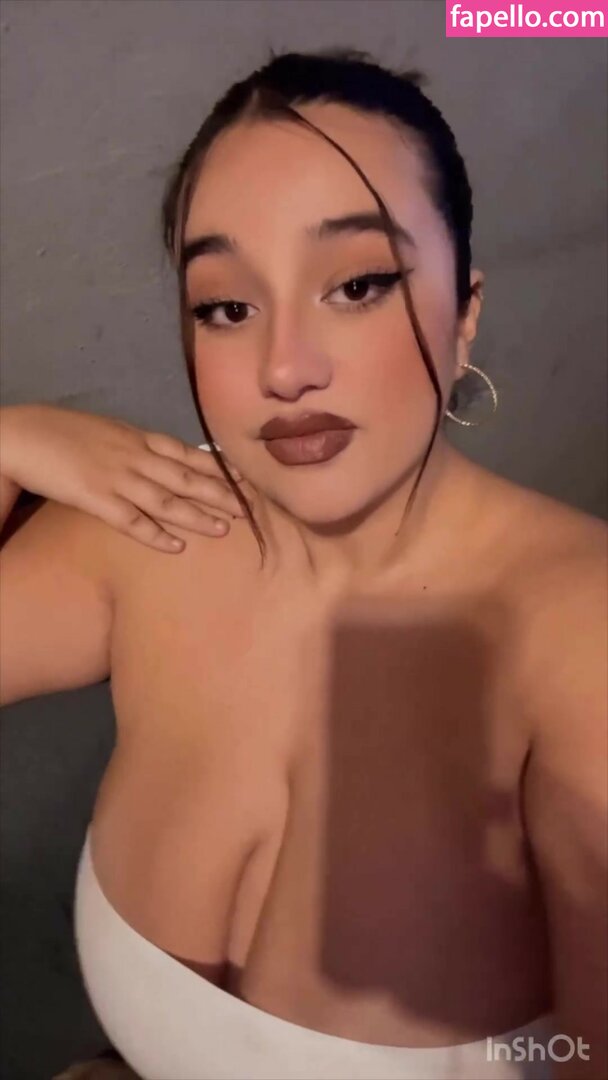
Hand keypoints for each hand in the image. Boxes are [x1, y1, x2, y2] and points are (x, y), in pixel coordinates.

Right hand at [0, 404, 247, 551]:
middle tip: (251, 509)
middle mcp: (134, 456)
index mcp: (138, 437)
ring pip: (167, 500)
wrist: (22, 436)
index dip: (219, 468)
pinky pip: (131, 520)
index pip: (188, 453)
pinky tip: (177, 546)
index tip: (245, 479)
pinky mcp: (95, 498)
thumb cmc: (62, 432)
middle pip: (187, 477)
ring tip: (224, 530)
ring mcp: (116, 477)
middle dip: (221, 494)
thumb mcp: (107, 431)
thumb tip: (160, 457)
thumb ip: (136, 445)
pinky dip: (155, 534)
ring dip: (198, 515)